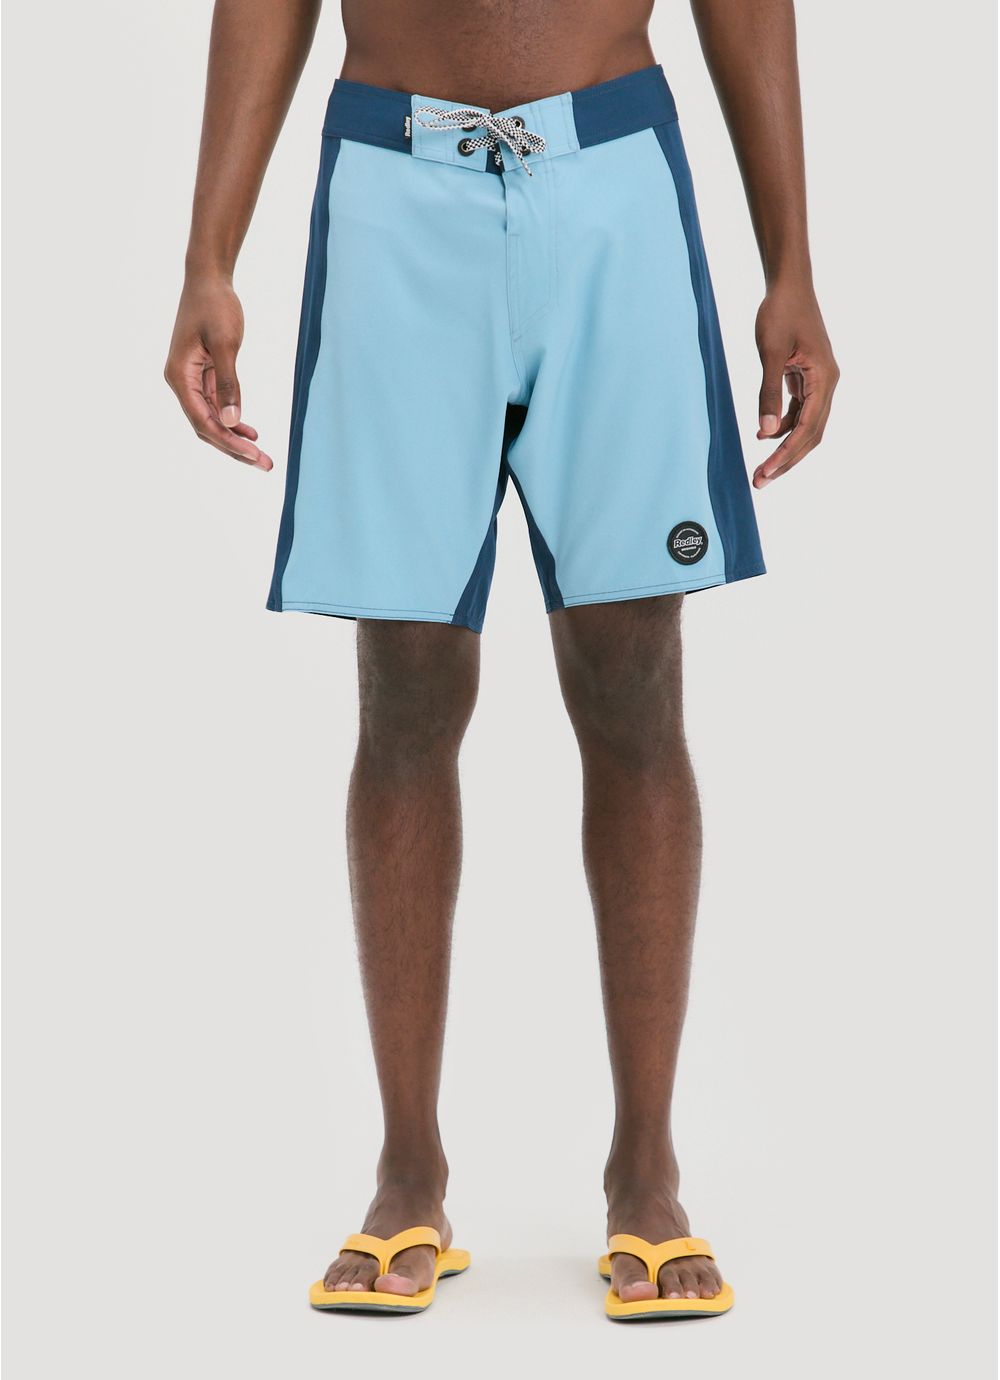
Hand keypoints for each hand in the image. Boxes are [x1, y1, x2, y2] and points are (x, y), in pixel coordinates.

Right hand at [164, 275, 272, 470]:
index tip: (255, 456)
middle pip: (206, 427)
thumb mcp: (226, 344)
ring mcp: (191, 380)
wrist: (208, 279)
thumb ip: (229, 383)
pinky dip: (234, 421)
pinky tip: (251, 433)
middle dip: (235, 449)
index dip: (229, 442)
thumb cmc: (215, 306)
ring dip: (236, 439)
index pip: (203, 421)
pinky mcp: (203, 375)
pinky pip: (217, 406)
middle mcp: (181, 382)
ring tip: (262, 457)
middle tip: (265, 465)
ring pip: (212, 420)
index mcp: (180, 377)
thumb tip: (233, 421)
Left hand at [753, 278, 837, 487]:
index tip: (765, 473)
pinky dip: (784, 427)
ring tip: (762, 468)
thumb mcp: (770, 353)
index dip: (785, 455)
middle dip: (786, 460)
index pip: (806, 428)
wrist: (789, 285)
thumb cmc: (780, 313)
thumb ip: (768, 393)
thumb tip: (765, 433)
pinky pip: (800, 412)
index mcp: (824, 378)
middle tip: (760, 481)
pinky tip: (764, 435)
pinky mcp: (809, 378)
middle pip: (811, 435)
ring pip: (807, 426)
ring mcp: (820, 382)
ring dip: (785, 448)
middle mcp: (828, 383)